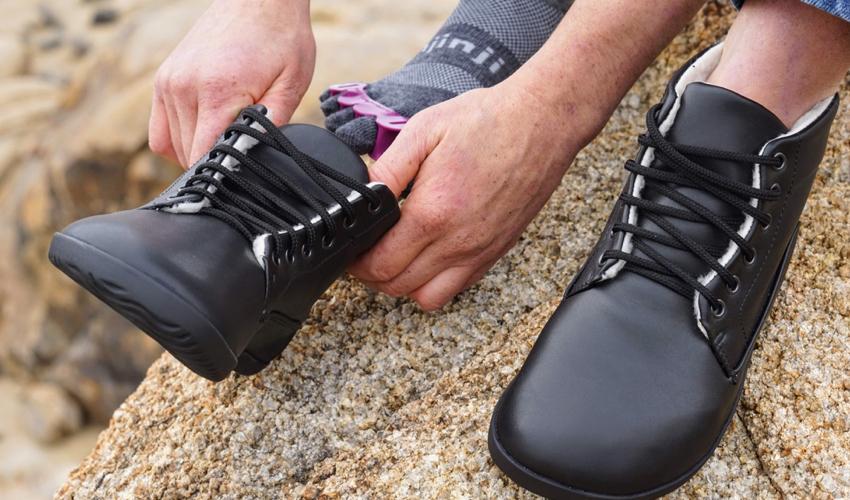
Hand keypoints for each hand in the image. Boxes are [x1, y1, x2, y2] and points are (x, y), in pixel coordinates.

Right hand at [149, 0, 314, 166]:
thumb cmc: (281, 38)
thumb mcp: (292, 83)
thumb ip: (272, 124)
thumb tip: (255, 158)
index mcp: (217, 91)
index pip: (203, 156)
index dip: (221, 175)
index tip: (239, 179)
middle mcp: (184, 87)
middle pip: (186, 155)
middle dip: (213, 165)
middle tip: (240, 158)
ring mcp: (168, 82)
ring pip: (170, 146)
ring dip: (195, 153)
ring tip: (226, 144)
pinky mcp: (163, 80)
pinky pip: (159, 130)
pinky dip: (177, 141)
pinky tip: (203, 138)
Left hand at [349, 84, 585, 310]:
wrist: (542, 122)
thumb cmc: (487, 121)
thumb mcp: (423, 131)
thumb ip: (387, 169)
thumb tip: (360, 195)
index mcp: (433, 213)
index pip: (380, 264)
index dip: (356, 263)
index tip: (351, 248)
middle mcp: (458, 242)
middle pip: (398, 287)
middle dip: (372, 275)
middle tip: (365, 252)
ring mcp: (480, 251)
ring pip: (427, 297)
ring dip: (403, 284)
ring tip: (395, 257)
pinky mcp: (496, 251)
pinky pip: (457, 288)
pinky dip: (434, 282)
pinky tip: (427, 255)